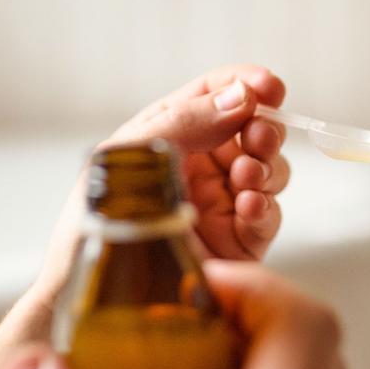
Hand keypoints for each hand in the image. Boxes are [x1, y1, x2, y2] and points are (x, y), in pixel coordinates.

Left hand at [104, 65, 289, 261]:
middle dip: (265, 128)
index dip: (247, 84)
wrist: (99, 284)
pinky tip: (249, 206)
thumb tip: (239, 96)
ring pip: (271, 170)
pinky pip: (268, 216)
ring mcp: (224, 200)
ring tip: (245, 177)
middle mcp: (204, 163)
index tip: (270, 88)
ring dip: (267, 167)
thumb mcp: (131, 154)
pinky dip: (265, 207)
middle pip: (255, 129)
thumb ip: (186, 121)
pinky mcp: (239, 240)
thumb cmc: (98, 215)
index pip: (217, 94)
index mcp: (175, 132)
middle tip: (258, 136)